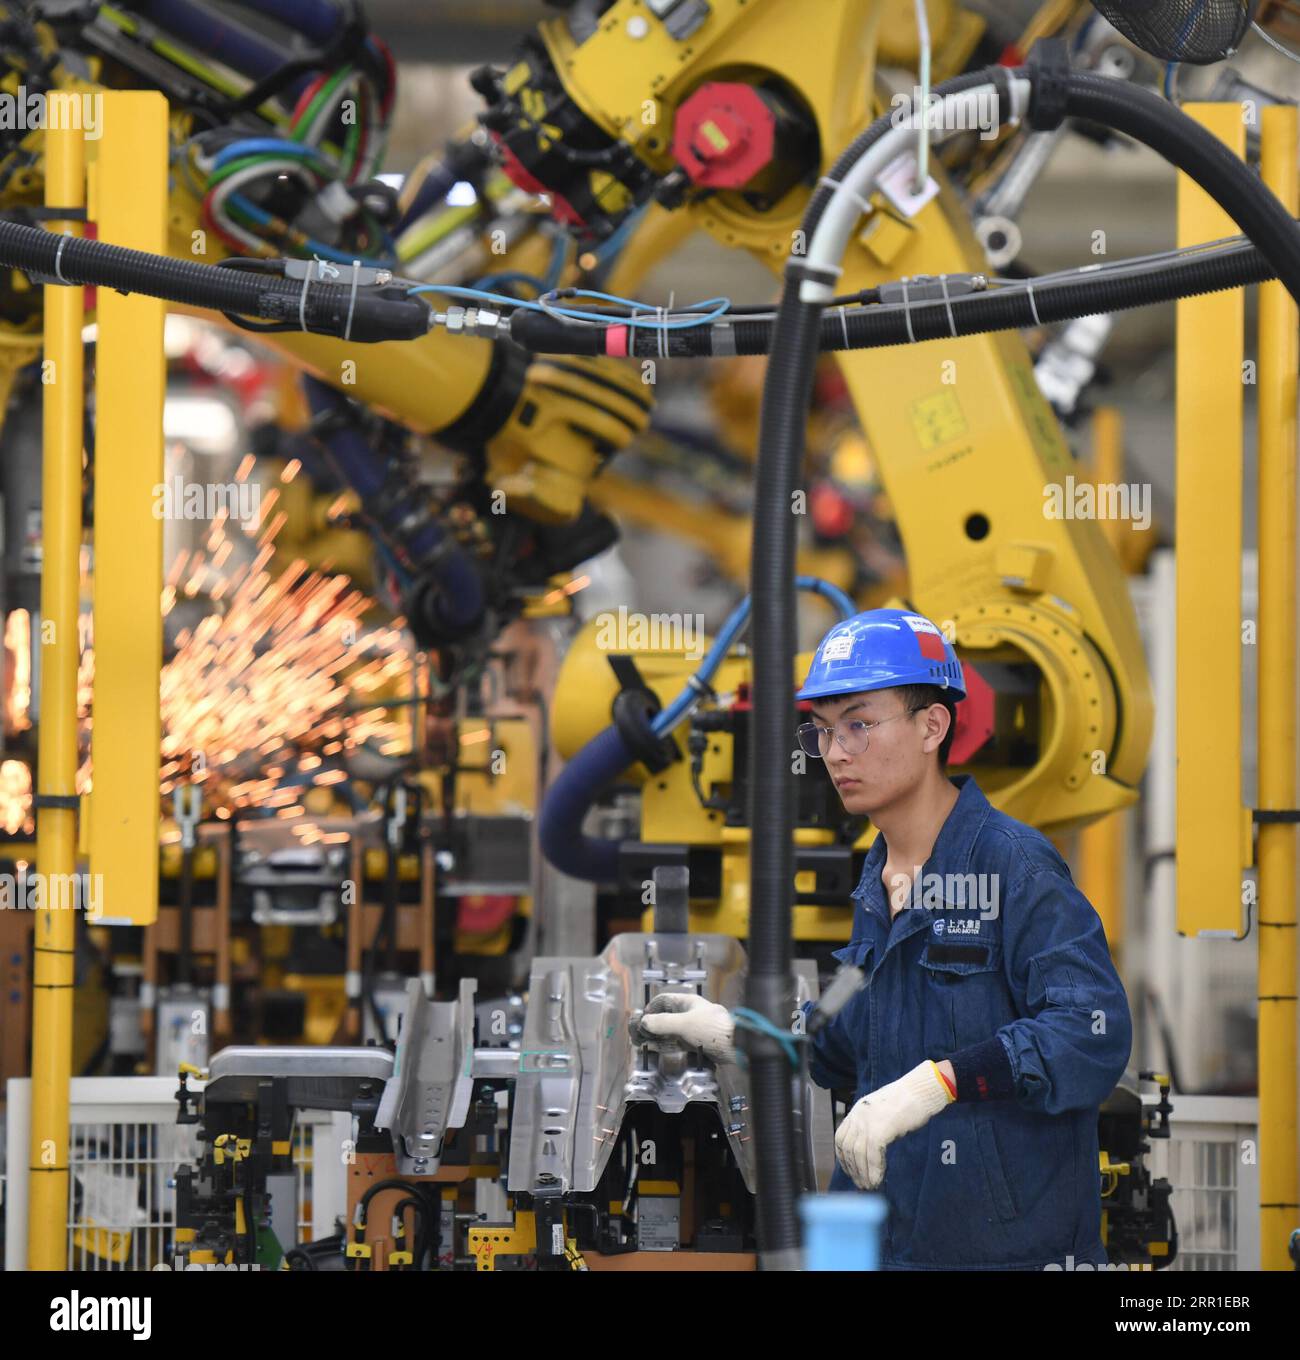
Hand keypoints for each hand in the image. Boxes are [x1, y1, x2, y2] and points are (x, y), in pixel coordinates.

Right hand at [637, 992, 736, 1063]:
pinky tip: (660, 1050)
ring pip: (671, 1030)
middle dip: (653, 1025)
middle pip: (666, 1016)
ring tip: (646, 1044)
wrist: (737, 1045)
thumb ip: (663, 1023)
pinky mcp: (699, 1042)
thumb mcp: (684, 1024)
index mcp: (688, 1002)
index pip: (664, 1000)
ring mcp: (694, 1028)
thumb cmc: (712, 1029)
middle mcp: (690, 1013)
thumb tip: (644, 1022)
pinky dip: (668, 1045)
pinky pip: (679, 1042)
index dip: (651, 1008)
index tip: (641, 1020)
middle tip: (640, 1035)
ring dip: (659, 1036)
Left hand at [835, 1060, 953, 1188]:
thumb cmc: (907, 1100)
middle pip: (848, 1147)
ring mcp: (868, 1121)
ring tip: (869, 1186)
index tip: (850, 1171)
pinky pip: (873, 1155)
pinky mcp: (880, 1129)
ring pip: (858, 1154)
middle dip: (853, 1169)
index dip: (843, 1157)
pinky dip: (874, 1170)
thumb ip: (872, 1124)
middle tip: (861, 1184)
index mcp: (858, 1110)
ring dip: (863, 1173)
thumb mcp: (882, 1111)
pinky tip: (878, 1179)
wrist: (920, 1090)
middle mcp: (858, 1115)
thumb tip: (870, 1148)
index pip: (841, 1137)